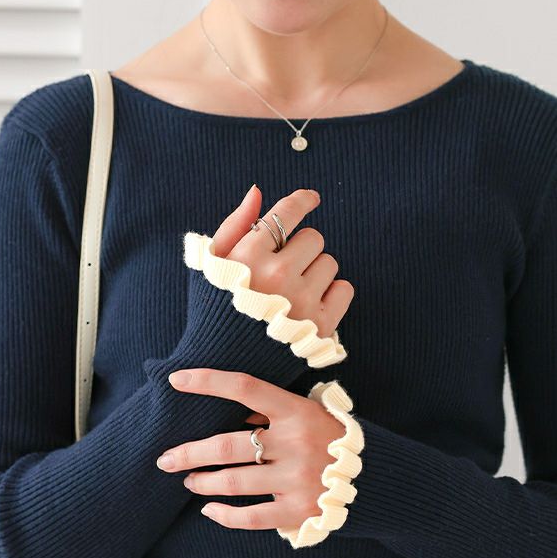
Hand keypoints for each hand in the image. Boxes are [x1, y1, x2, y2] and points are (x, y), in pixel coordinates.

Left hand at [157, 367, 346, 530]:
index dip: (207, 382)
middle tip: (165, 459)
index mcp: (296, 410)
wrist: (377, 477)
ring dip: (203, 481)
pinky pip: (251, 516)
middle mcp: (295, 443)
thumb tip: (225, 414)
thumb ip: (271, 413)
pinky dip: (224, 515)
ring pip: (234, 481)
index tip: (176, 381)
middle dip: (189, 452)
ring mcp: (297, 479)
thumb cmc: (332, 438)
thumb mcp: (309, 413)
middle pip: (227, 445)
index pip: (244, 388)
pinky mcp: (298, 511)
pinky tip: (209, 510)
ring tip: (188, 480)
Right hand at [211, 184, 354, 339]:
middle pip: (314, 238)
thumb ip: (235, 225)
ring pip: (330, 263)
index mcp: (248, 257)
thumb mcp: (212, 264)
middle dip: (301, 250)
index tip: (311, 198)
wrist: (224, 365)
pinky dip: (332, 295)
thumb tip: (258, 192)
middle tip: (284, 271)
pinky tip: (309, 306)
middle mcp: (276, 276)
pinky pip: (344, 289)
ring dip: (315, 273)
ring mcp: (301, 302)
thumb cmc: (218, 309)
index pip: (287, 213)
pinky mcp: (320, 325)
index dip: (302, 201)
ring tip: (293, 293)